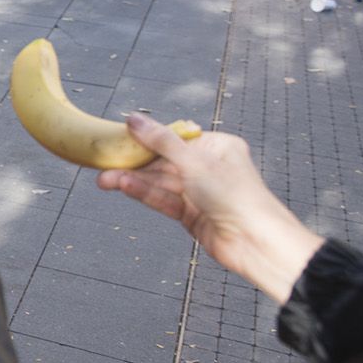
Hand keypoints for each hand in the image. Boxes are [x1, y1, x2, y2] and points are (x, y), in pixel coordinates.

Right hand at [97, 116, 322, 302]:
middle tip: (105, 162)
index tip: (118, 137)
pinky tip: (123, 187)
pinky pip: (162, 199)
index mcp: (217, 147)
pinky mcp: (191, 214)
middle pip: (162, 161)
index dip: (145, 138)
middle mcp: (208, 167)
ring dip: (133, 180)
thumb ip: (161, 142)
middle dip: (133, 163)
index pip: (173, 139)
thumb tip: (134, 119)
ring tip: (104, 180)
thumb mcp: (195, 163)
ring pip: (159, 182)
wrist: (258, 244)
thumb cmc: (237, 197)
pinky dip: (143, 193)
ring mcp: (198, 192)